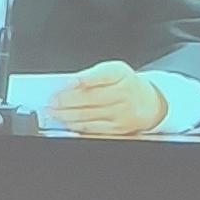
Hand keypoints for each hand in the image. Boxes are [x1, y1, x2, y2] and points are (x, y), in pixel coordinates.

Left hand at [48, 64, 167, 136]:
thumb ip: (91, 75)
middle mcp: (123, 93)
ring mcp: (121, 112)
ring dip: (67, 115)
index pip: (102, 75)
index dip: (84, 80)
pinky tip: (67, 122)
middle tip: (51, 101)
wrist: (148, 102)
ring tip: (53, 112)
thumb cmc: (124, 84)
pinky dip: (77, 125)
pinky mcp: (118, 128)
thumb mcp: (113, 71)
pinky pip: (93, 128)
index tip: (68, 82)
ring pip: (88, 115)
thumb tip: (67, 84)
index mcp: (120, 74)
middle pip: (91, 98)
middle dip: (67, 101)